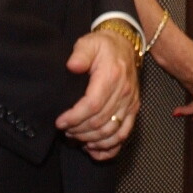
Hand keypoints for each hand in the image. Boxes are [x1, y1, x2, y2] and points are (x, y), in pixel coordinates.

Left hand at [56, 28, 139, 157]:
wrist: (124, 45)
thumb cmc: (103, 46)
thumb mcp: (89, 43)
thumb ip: (80, 54)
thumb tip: (72, 66)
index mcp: (111, 77)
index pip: (93, 106)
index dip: (75, 118)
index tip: (60, 122)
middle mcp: (124, 93)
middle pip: (100, 122)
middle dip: (79, 130)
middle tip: (64, 130)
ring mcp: (130, 103)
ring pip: (112, 132)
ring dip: (92, 140)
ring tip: (76, 138)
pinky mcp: (133, 110)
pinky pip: (124, 135)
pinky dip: (109, 148)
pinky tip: (94, 150)